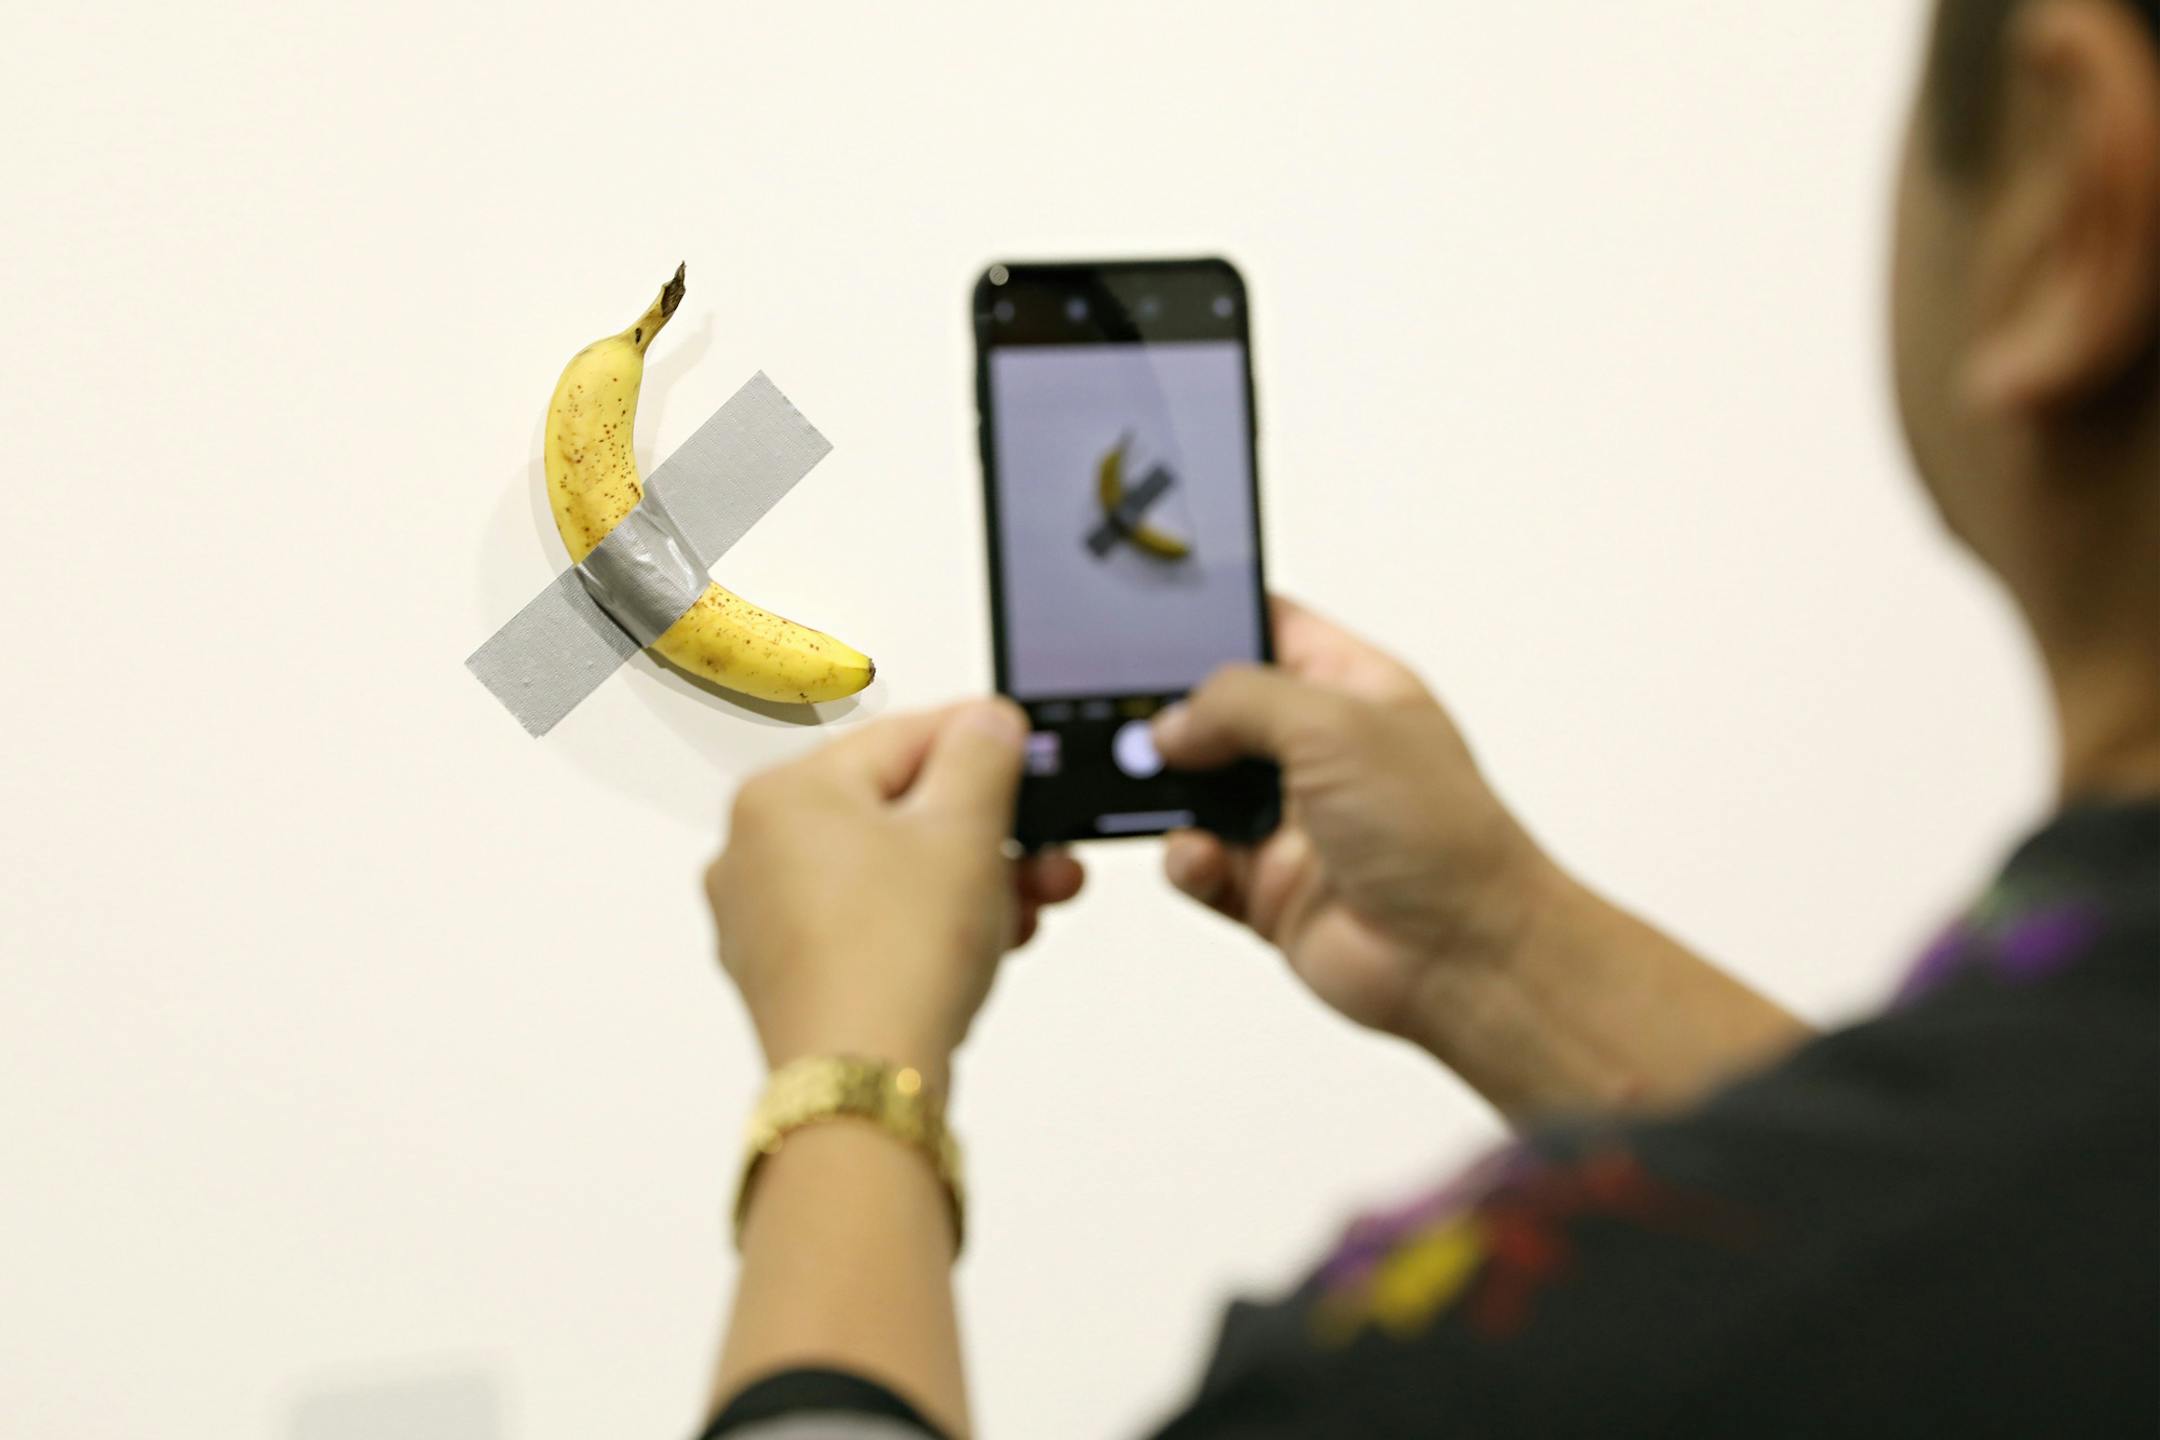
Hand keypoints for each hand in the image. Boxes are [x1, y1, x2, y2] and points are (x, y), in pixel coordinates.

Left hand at [706, 700, 1085, 1087]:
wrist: (865, 1087)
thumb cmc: (893, 963)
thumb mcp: (965, 830)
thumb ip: (983, 754)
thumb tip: (987, 721)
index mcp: (782, 794)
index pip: (904, 738)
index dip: (984, 744)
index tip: (1031, 752)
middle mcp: (755, 851)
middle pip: (900, 813)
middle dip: (988, 836)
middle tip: (1045, 853)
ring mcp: (765, 920)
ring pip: (892, 875)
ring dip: (970, 885)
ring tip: (1027, 908)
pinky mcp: (789, 976)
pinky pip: (873, 927)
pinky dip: (929, 929)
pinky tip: (983, 946)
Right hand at [1153, 597, 1556, 1045]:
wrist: (1462, 956)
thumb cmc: (1439, 833)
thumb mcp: (1336, 726)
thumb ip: (1240, 702)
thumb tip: (1172, 723)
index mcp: (1350, 689)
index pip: (1272, 628)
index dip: (1218, 616)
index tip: (1153, 614)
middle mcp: (1316, 752)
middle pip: (1217, 712)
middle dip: (1170, 715)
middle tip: (1127, 715)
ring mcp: (1288, 823)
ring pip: (1195, 791)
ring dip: (1168, 793)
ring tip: (1157, 790)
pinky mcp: (1266, 888)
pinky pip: (1198, 864)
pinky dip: (1187, 861)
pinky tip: (1202, 859)